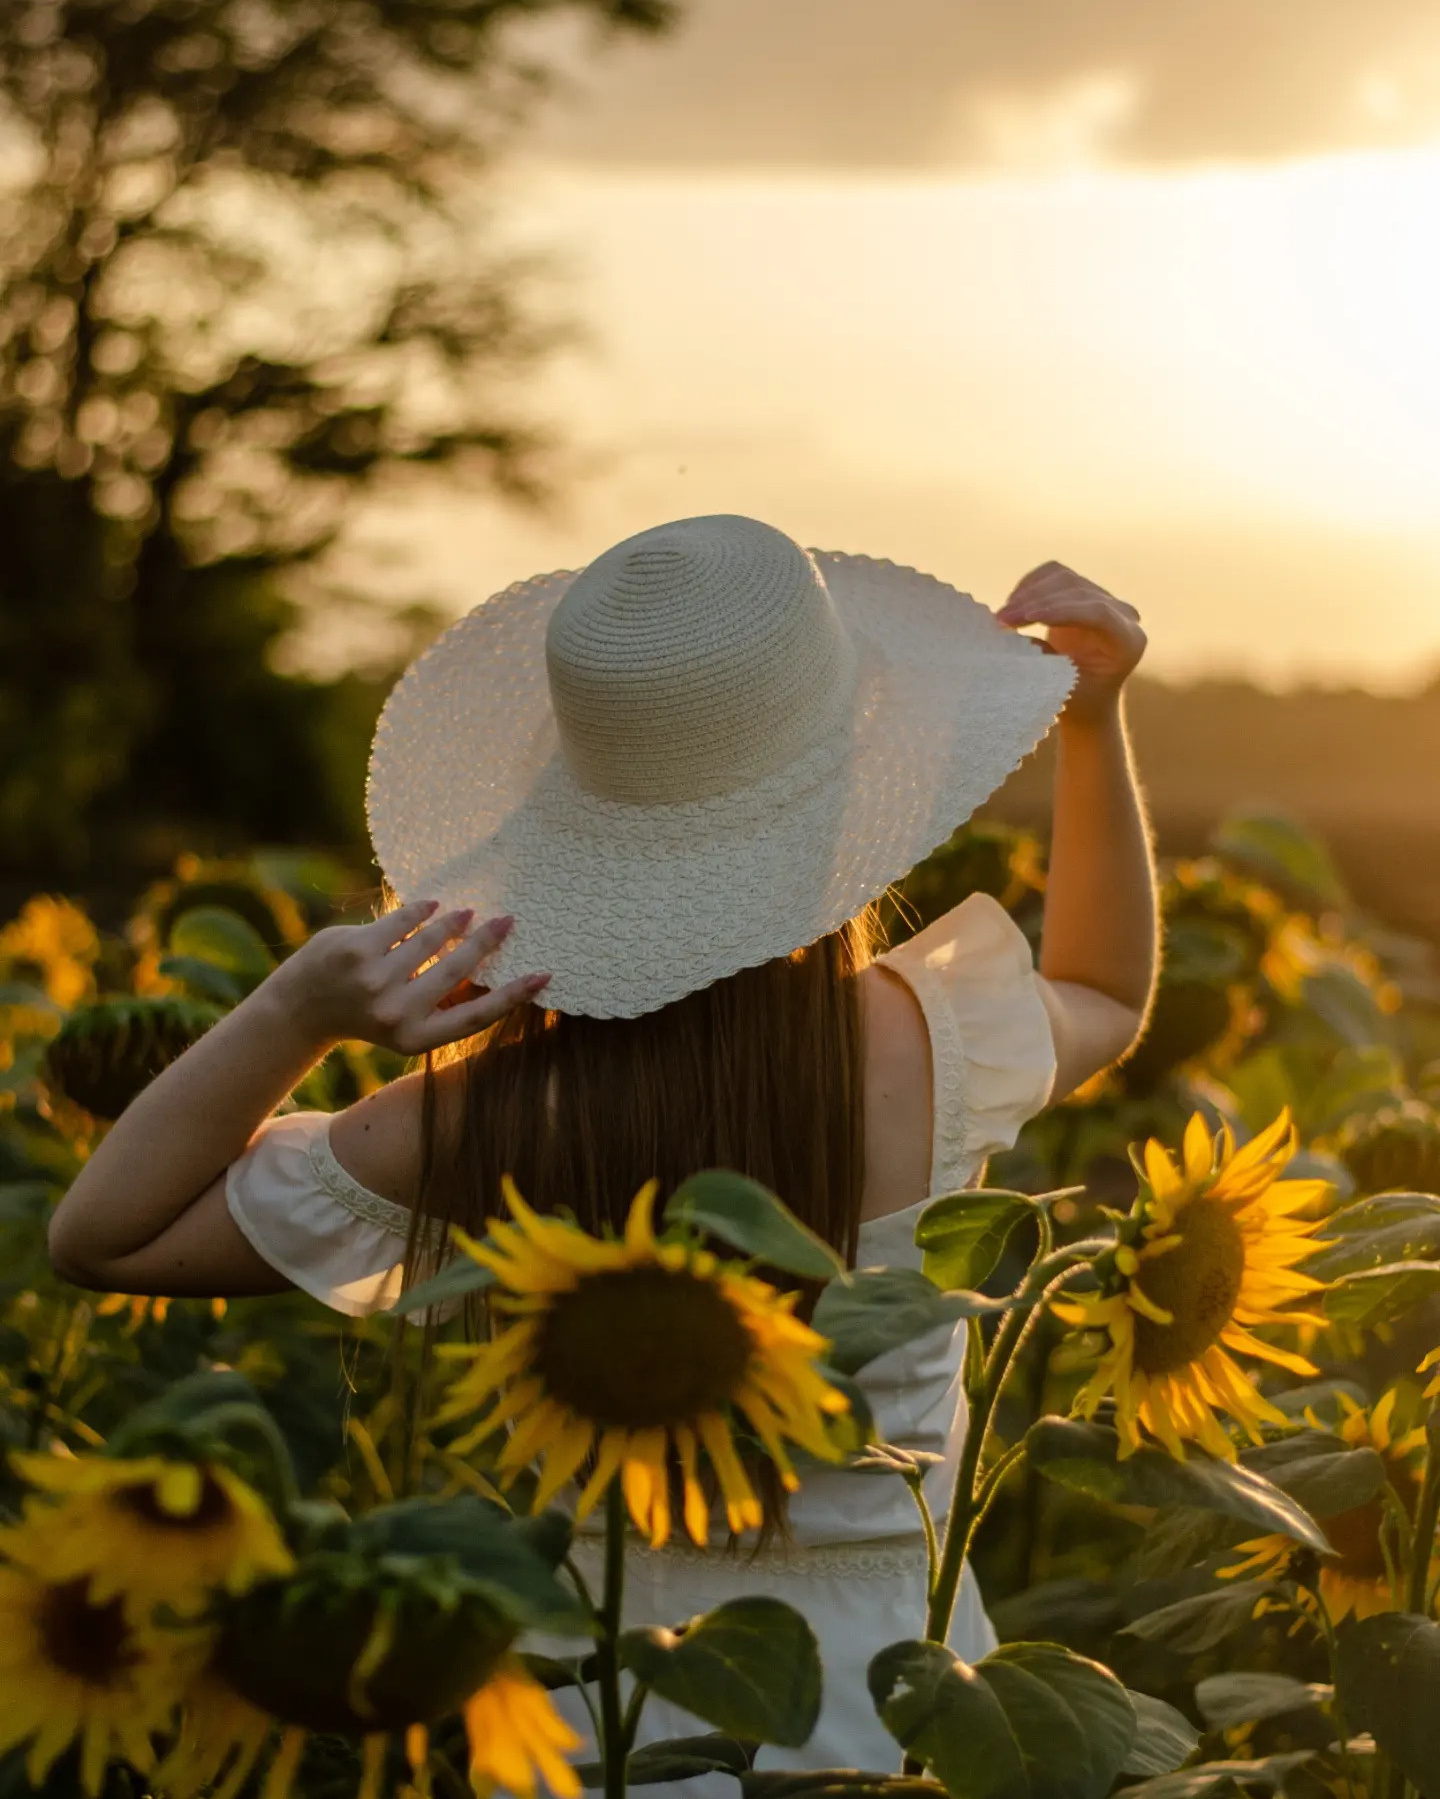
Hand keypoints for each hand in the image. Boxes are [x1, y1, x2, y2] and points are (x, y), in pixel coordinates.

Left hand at [274, 901, 548, 1054]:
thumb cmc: (365, 1015)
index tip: (543, 976)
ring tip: (467, 913)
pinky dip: (421, 910)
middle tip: (508, 921)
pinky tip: (433, 905)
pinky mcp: (356, 949)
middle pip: (458, 969)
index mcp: (416, 1039)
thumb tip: (488, 975)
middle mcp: (398, 1012)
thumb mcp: (405, 1026)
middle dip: (488, 940)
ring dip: (455, 922)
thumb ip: (440, 1006)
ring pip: (431, 940)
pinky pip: (402, 920)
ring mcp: (375, 980)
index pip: (476, 1016)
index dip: (513, 996)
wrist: (302, 1011)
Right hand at [997, 562, 1145, 725]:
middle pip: (1079, 591)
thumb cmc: (1079, 702)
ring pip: (1065, 579)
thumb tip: (1016, 636)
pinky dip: (1030, 585)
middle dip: (1038, 601)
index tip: (1027, 617)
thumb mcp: (1066, 690)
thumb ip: (1049, 663)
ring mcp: (1103, 599)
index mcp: (1129, 642)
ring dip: (1030, 592)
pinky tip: (1013, 603)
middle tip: (1003, 618)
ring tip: (1003, 614)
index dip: (1062, 610)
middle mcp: (1122, 615)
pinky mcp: (1083, 591)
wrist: (1087, 699)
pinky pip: (1055, 575)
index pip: (1098, 613)